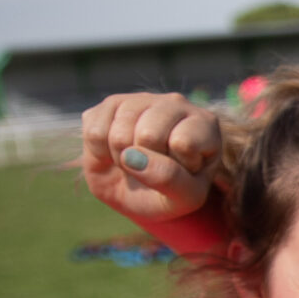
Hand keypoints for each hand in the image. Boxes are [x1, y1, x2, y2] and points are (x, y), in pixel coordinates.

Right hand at [80, 92, 222, 221]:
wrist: (141, 196)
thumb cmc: (171, 194)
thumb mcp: (184, 197)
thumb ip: (169, 178)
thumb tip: (132, 156)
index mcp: (204, 124)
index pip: (183, 143)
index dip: (177, 168)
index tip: (184, 172)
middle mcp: (174, 103)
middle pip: (148, 135)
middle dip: (147, 164)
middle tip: (154, 169)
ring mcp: (140, 100)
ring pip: (119, 133)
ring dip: (122, 160)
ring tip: (136, 163)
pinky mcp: (109, 104)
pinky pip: (94, 131)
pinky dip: (100, 153)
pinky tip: (116, 153)